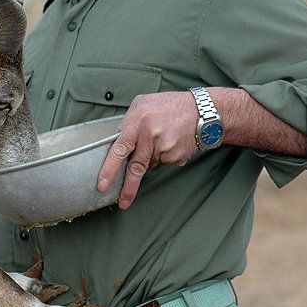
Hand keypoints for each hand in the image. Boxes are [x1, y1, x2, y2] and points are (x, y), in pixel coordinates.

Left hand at [97, 91, 199, 208]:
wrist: (204, 110)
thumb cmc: (170, 105)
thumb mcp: (143, 104)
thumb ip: (128, 121)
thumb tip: (117, 139)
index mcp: (139, 121)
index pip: (120, 149)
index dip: (110, 168)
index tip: (103, 184)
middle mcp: (151, 135)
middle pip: (135, 167)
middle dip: (128, 188)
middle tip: (122, 202)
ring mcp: (165, 147)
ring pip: (149, 164)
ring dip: (150, 157)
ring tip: (161, 138)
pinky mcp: (176, 157)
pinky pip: (163, 162)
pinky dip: (163, 156)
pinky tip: (172, 141)